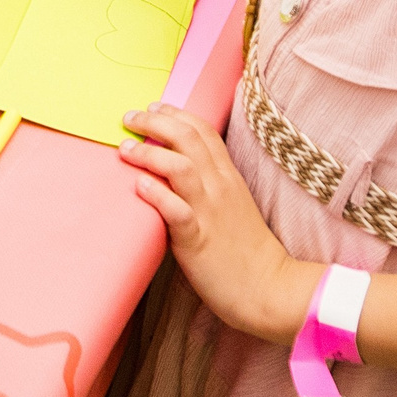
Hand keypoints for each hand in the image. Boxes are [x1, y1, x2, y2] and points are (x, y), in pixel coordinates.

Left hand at [119, 101, 318, 345]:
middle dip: (156, 122)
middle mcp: (220, 187)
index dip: (176, 114)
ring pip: (180, 167)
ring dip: (150, 154)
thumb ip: (212, 184)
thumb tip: (179, 169)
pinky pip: (177, 211)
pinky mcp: (199, 240)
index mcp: (229, 177)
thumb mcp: (233, 205)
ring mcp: (210, 212)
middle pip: (188, 139)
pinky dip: (157, 195)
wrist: (270, 288)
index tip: (153, 107)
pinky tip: (139, 186)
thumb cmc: (247, 250)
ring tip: (126, 148)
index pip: (204, 132)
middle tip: (130, 118)